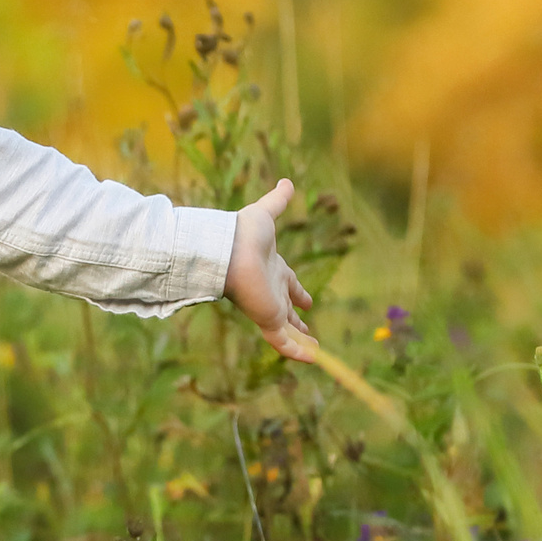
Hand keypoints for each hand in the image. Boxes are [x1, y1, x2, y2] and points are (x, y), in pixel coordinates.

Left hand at [226, 178, 317, 361]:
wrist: (227, 249)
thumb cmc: (243, 232)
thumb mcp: (266, 213)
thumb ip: (277, 200)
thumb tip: (287, 181)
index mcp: (272, 268)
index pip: (288, 283)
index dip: (298, 292)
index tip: (308, 300)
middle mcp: (270, 289)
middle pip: (286, 308)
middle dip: (296, 317)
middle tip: (307, 327)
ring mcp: (268, 306)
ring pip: (286, 329)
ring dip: (300, 340)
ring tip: (314, 350)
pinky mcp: (267, 319)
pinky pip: (284, 341)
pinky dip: (297, 351)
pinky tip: (313, 359)